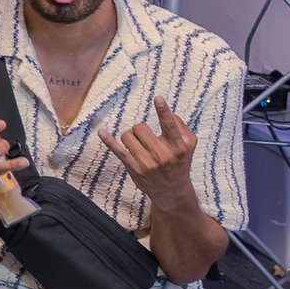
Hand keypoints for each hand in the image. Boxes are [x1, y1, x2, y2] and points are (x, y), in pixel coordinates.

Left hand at [98, 98, 201, 212]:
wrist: (172, 191)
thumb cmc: (180, 162)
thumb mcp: (188, 146)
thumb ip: (181, 127)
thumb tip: (168, 111)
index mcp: (178, 146)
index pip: (170, 125)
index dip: (163, 111)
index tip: (157, 98)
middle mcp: (163, 154)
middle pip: (140, 128)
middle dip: (140, 129)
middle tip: (146, 137)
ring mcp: (147, 162)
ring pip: (128, 136)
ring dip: (131, 136)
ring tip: (139, 144)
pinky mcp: (134, 168)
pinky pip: (118, 150)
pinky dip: (108, 140)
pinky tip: (101, 132)